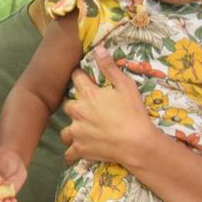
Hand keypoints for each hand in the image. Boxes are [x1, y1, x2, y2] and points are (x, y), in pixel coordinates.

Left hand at [59, 46, 156, 166]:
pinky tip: (77, 151)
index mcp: (88, 95)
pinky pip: (69, 153)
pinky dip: (72, 153)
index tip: (84, 78)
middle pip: (68, 105)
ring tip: (82, 131)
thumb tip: (98, 49)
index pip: (76, 78)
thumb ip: (110, 68)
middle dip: (75, 106)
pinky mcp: (79, 149)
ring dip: (72, 130)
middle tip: (86, 110)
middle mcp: (78, 112)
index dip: (80, 77)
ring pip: (65, 130)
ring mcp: (77, 131)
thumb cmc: (133, 113)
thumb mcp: (126, 86)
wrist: (136, 143)